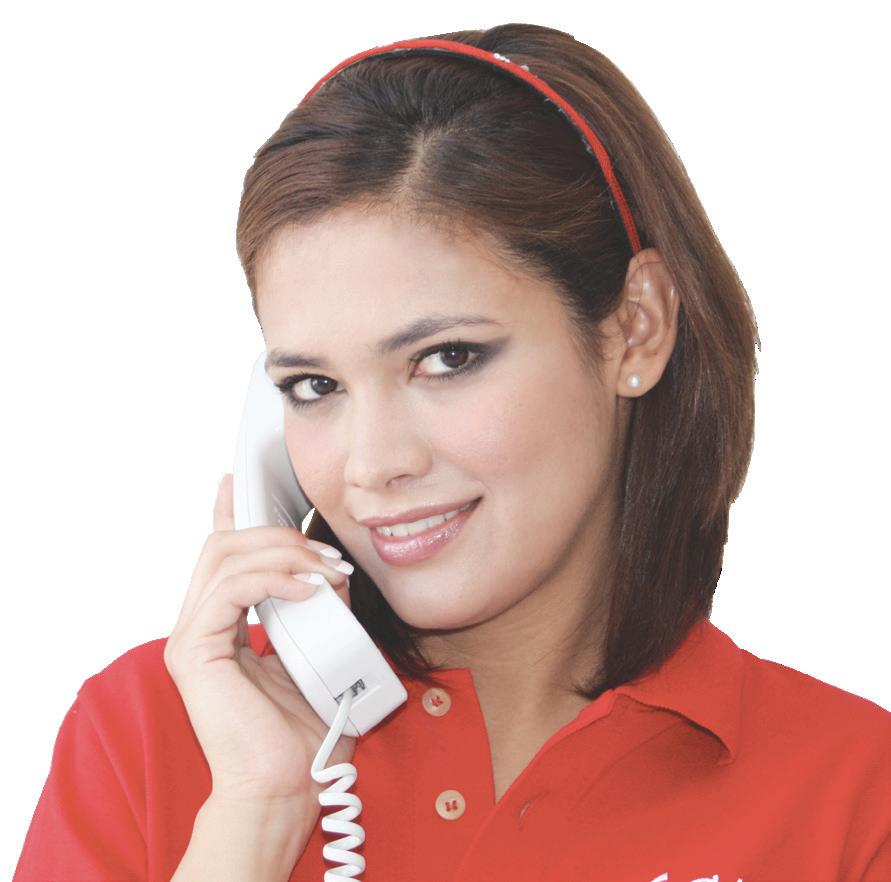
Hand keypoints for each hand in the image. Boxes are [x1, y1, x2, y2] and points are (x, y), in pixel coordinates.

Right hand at [163, 474, 356, 808]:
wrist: (288, 785)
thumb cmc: (304, 726)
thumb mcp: (314, 650)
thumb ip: (309, 609)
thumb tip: (326, 570)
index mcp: (221, 624)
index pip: (219, 555)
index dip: (227, 513)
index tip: (239, 482)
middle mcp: (198, 625)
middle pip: (223, 546)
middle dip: (279, 537)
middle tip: (327, 554)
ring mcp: (190, 638)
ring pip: (224, 558)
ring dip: (283, 554)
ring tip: (326, 571)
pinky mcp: (194, 652)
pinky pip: (230, 589)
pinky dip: (274, 579)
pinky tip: (310, 590)